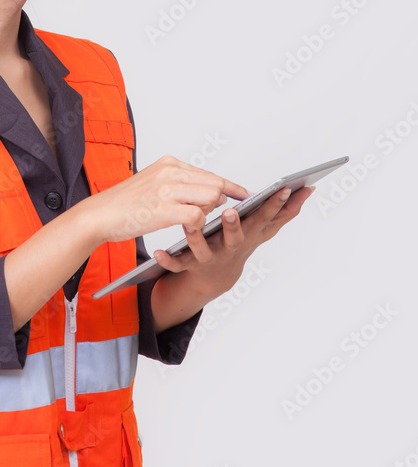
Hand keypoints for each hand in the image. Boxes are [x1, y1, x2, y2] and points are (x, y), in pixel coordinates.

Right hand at [85, 155, 248, 245]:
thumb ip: (182, 185)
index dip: (230, 186)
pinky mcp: (163, 209)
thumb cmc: (125, 204)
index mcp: (169, 163)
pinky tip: (185, 230)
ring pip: (210, 197)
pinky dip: (197, 226)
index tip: (245, 194)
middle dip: (218, 202)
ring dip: (206, 213)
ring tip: (190, 221)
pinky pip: (197, 217)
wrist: (98, 215)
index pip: (209, 173)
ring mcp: (167, 189)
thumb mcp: (154, 184)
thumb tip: (212, 194)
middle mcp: (170, 171)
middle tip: (210, 214)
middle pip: (215, 184)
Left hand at [152, 184, 314, 304]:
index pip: (264, 217)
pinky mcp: (190, 266)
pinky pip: (177, 264)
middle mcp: (231, 247)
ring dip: (197, 239)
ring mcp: (210, 258)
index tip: (284, 188)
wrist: (215, 278)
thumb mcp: (264, 229)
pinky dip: (168, 260)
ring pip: (203, 251)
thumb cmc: (240, 243)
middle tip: (231, 212)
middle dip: (235, 226)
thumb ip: (286, 211)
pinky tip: (157, 252)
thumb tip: (310, 189)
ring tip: (190, 225)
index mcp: (248, 234)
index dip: (275, 203)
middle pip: (235, 237)